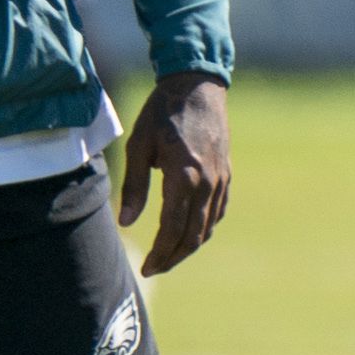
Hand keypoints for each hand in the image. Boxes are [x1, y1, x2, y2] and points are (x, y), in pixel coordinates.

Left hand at [118, 71, 230, 276]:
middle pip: (193, 235)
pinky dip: (205, 229)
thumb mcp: (139, 145)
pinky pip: (218, 212)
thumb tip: (127, 222)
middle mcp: (207, 183)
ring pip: (208, 227)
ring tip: (169, 256)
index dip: (159, 253)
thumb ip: (134, 186)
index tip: (146, 268)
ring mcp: (221, 180)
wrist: (197, 86)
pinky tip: (191, 233)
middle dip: (173, 257)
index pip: (172, 229)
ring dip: (189, 247)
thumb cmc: (162, 112)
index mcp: (183, 176)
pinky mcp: (227, 174)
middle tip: (155, 268)